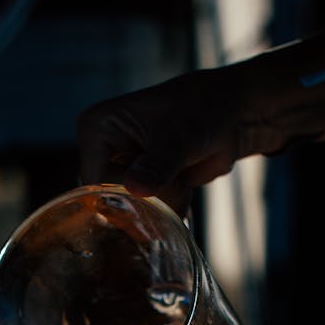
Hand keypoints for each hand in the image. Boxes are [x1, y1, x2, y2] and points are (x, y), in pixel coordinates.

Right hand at [77, 71, 246, 215]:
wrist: (229, 116)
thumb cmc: (202, 110)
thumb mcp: (179, 137)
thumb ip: (157, 166)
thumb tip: (135, 188)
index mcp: (96, 129)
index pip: (96, 181)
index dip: (126, 191)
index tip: (159, 179)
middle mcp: (101, 151)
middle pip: (111, 200)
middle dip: (150, 197)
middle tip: (175, 176)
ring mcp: (120, 169)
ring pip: (131, 210)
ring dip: (163, 202)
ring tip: (181, 176)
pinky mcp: (139, 185)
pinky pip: (146, 213)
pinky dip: (169, 207)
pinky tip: (183, 186)